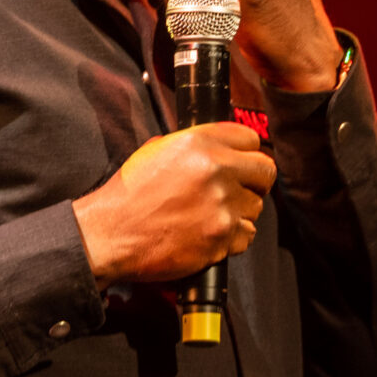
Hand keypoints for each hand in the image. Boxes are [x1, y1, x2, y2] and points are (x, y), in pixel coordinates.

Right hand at [72, 123, 278, 285]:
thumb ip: (194, 146)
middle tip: (240, 190)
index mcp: (199, 142)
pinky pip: (247, 235)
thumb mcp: (156, 152)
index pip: (250, 138)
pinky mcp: (222, 236)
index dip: (247, 152)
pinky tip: (209, 235)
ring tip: (211, 216)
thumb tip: (220, 147)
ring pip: (256, 206)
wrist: (110, 235)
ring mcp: (222, 204)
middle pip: (266, 171)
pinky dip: (233, 238)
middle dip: (255, 182)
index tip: (242, 164)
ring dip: (240, 212)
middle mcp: (216, 169)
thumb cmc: (129, 195)